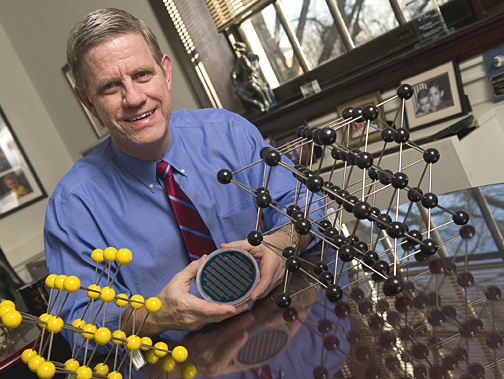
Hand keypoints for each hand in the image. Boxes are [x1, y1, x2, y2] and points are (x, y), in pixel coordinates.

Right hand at [125, 255, 248, 335]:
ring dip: (231, 314)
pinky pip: (213, 321)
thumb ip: (191, 269)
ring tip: (244, 305)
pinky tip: (232, 309)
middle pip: (216, 317)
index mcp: (187, 306)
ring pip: (217, 321)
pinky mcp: (198, 326)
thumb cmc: (165, 298)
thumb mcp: (176, 280)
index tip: (234, 307)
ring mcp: (196, 324)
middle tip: (247, 303)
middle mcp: (193, 318)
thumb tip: (204, 257)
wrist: (156, 316)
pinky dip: (223, 315)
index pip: (207, 310)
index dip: (222, 310)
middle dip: (233, 312)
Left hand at [221, 231, 292, 301]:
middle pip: (265, 288)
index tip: (252, 297)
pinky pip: (268, 289)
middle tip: (240, 300)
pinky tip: (250, 293)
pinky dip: (259, 292)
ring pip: (267, 291)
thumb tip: (223, 247)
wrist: (281, 244)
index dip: (260, 289)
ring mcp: (278, 278)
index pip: (267, 278)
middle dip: (254, 295)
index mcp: (272, 262)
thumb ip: (238, 245)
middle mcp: (277, 272)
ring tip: (243, 299)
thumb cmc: (268, 243)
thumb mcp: (253, 243)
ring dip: (256, 295)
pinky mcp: (276, 280)